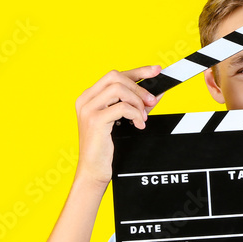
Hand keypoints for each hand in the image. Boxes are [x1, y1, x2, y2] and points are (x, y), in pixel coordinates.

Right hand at [73, 65, 163, 186]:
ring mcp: (88, 109)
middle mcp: (86, 99)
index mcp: (90, 96)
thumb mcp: (122, 121)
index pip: (115, 75)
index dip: (138, 71)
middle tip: (151, 102)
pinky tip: (138, 125)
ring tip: (142, 117)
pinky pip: (122, 107)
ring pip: (119, 89)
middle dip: (139, 87)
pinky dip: (136, 115)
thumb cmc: (106, 147)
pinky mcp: (95, 120)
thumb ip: (136, 106)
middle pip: (116, 76)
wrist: (93, 170)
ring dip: (137, 102)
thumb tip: (156, 93)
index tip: (156, 70)